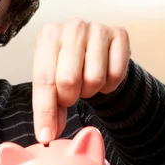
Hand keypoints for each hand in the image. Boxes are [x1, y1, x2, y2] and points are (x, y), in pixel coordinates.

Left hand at [32, 19, 130, 143]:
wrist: (95, 48)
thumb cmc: (66, 65)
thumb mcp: (51, 81)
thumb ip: (49, 107)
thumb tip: (48, 135)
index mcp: (47, 36)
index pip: (44, 80)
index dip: (45, 112)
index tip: (46, 136)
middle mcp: (72, 28)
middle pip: (69, 80)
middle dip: (69, 98)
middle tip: (69, 96)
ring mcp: (97, 28)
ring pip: (94, 79)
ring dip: (89, 91)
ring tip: (85, 82)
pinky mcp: (120, 34)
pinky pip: (116, 75)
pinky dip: (108, 85)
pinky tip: (103, 76)